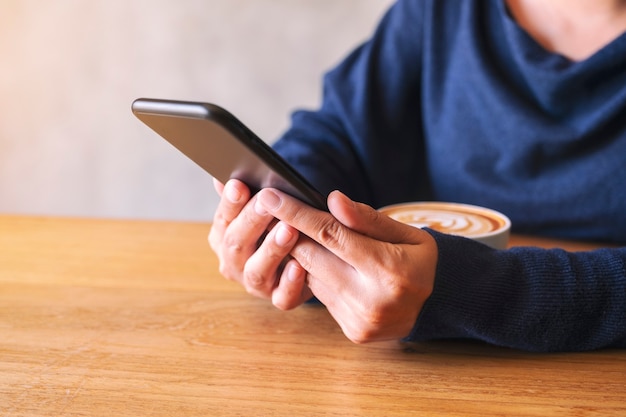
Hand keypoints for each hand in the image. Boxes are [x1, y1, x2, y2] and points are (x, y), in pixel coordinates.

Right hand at [208, 179, 312, 308]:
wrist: (303, 262)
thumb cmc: (277, 228)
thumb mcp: (261, 209)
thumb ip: (244, 195)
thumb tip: (221, 178)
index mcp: (224, 238)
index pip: (223, 219)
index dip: (230, 203)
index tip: (239, 185)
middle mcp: (234, 263)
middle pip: (236, 243)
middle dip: (251, 221)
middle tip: (266, 202)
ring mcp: (256, 284)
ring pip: (257, 270)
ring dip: (271, 249)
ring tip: (288, 230)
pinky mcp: (280, 299)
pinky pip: (283, 296)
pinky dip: (290, 282)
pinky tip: (299, 266)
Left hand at [255, 188, 437, 342]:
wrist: (436, 307)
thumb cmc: (420, 262)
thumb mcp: (407, 233)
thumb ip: (368, 219)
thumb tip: (332, 200)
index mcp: (389, 269)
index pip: (330, 234)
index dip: (296, 213)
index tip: (270, 196)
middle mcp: (371, 299)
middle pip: (311, 257)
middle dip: (290, 232)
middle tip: (274, 210)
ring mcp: (360, 319)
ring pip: (311, 276)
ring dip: (302, 254)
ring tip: (300, 234)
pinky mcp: (352, 331)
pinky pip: (320, 296)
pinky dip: (317, 276)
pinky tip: (326, 264)